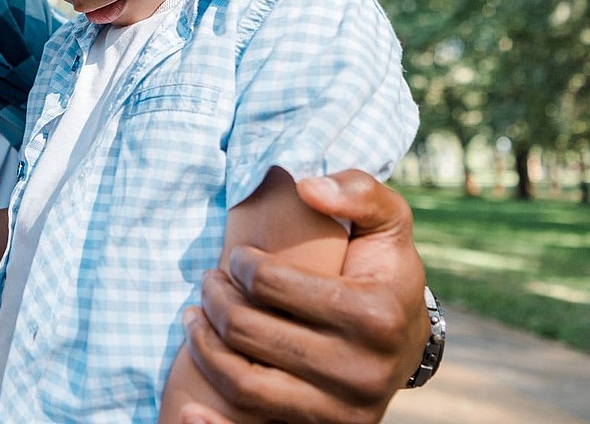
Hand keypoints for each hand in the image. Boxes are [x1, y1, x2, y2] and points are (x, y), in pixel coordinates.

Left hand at [181, 170, 428, 423]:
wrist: (405, 339)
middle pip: (250, 331)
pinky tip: (184, 408)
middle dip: (215, 299)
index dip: (242, 265)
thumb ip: (358, 191)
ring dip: (203, 345)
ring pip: (243, 380)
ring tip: (191, 317)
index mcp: (374, 315)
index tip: (236, 257)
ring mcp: (341, 409)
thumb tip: (308, 187)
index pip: (273, 285)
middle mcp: (361, 371)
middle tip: (207, 281)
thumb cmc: (383, 270)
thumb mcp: (386, 222)